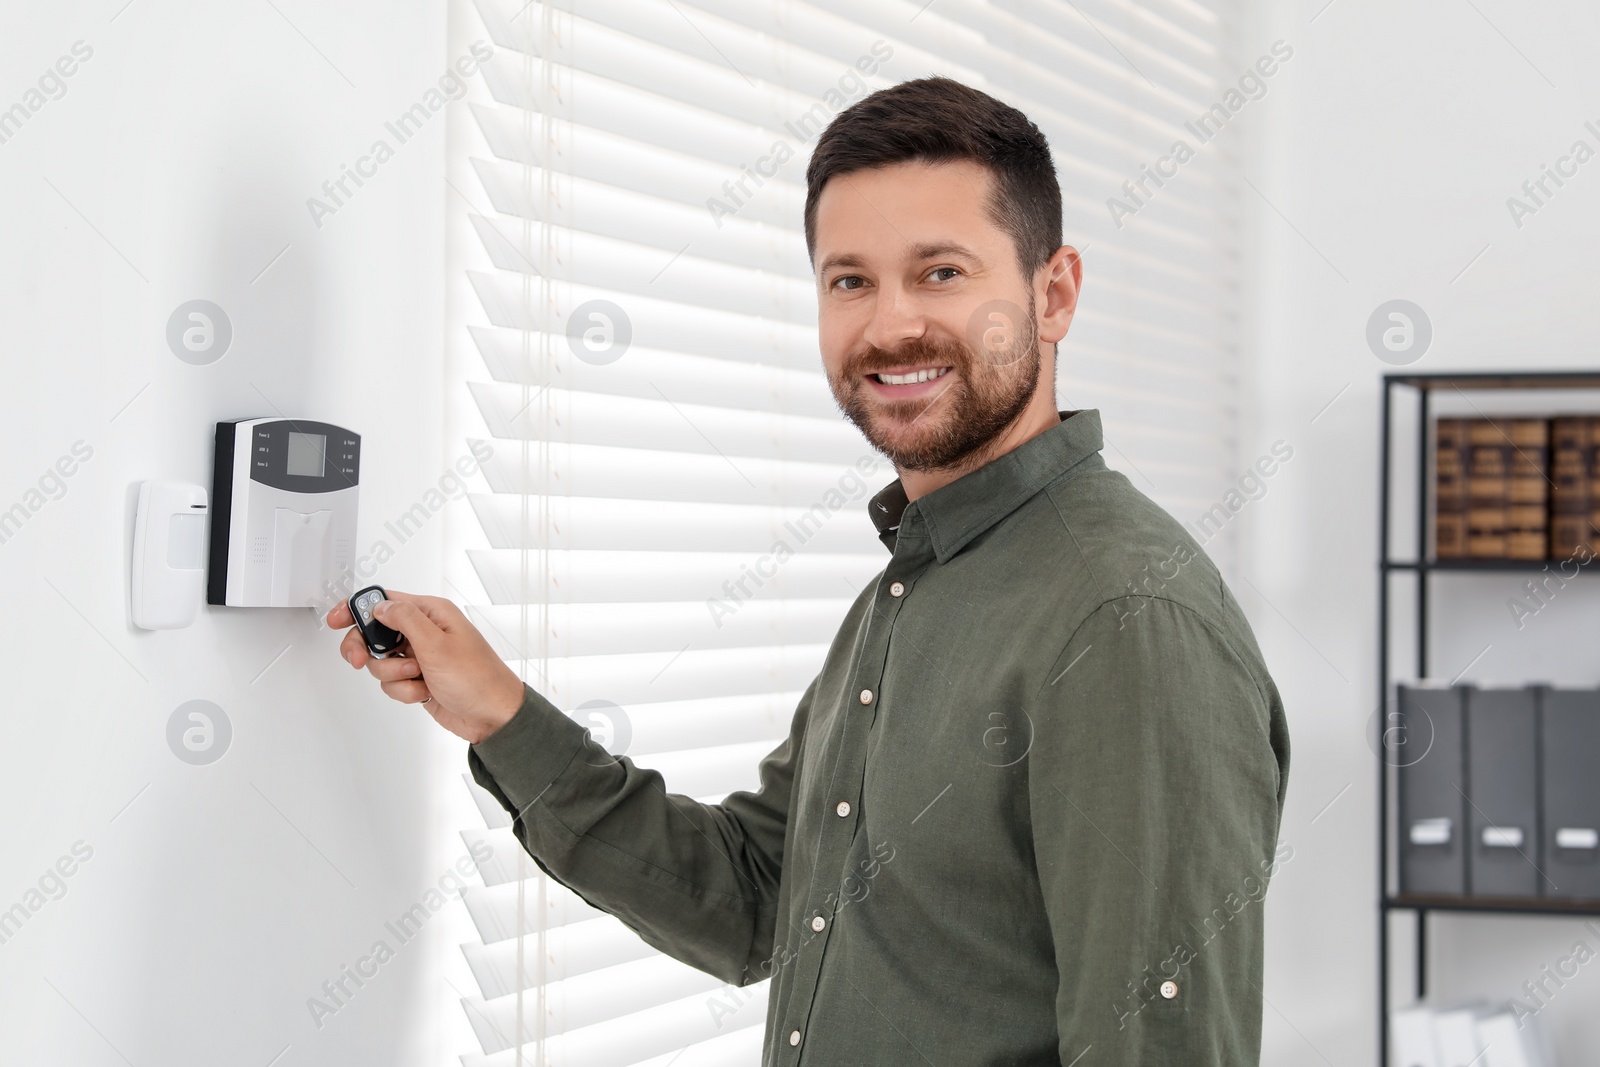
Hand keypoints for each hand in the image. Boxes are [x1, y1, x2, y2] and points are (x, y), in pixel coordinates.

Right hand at [327, 590, 525, 743]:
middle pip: (375, 633)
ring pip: (381, 661)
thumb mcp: (438, 645)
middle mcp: (425, 632)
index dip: (357, 609)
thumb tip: (380, 606)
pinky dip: (403, 691)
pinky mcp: (418, 678)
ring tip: (418, 677)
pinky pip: (392, 682)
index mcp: (432, 613)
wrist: (492, 717)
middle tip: (360, 661)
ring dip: (394, 675)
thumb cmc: (478, 679)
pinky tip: (424, 692)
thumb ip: (405, 620)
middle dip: (367, 649)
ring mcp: (420, 656)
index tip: (336, 621)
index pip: (384, 601)